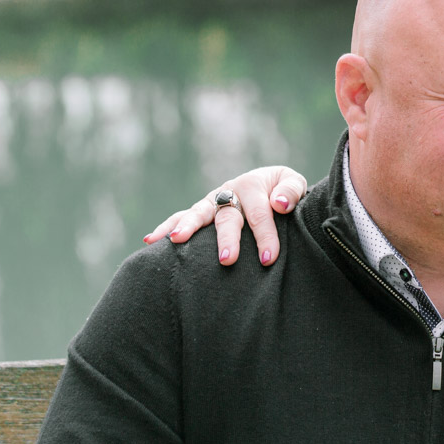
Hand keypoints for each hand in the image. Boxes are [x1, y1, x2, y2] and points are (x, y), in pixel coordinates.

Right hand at [143, 166, 308, 265]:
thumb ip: (290, 191)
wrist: (271, 188)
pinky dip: (166, 227)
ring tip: (176, 241)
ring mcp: (212, 202)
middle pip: (227, 216)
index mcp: (253, 185)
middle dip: (227, 238)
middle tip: (227, 260)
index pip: (259, 213)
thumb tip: (278, 204)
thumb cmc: (284, 191)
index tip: (268, 258)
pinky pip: (181, 218)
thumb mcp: (293, 183)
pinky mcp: (202, 212)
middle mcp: (229, 191)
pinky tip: (150, 241)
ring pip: (199, 214)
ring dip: (188, 227)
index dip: (264, 235)